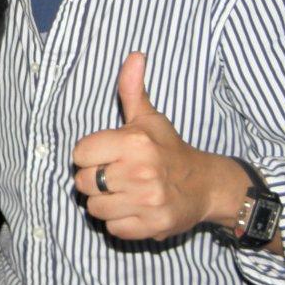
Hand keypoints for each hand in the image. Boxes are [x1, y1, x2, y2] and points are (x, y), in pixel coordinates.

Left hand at [71, 53, 232, 240]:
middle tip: (116, 176)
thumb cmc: (169, 150)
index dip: (89, 156)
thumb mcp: (149, 118)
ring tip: (124, 193)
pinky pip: (113, 228)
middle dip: (94, 181)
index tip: (106, 156)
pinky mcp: (152, 226)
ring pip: (94, 208)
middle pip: (83, 183)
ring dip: (105, 203)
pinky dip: (120, 222)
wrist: (205, 186)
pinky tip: (134, 209)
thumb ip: (132, 89)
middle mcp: (140, 171)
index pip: (79, 154)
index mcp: (134, 142)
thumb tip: (135, 55)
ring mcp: (147, 201)